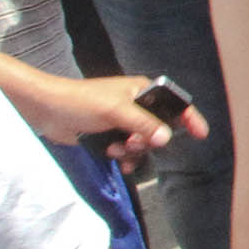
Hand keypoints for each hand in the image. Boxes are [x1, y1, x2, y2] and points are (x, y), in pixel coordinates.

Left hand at [9, 72, 209, 167]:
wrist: (47, 111)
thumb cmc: (80, 101)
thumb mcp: (115, 111)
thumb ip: (143, 124)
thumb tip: (166, 138)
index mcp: (141, 90)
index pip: (173, 103)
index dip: (188, 117)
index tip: (200, 134)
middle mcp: (135, 105)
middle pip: (159, 129)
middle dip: (148, 141)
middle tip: (131, 143)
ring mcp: (123, 122)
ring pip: (144, 144)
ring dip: (133, 151)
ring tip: (116, 149)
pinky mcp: (111, 136)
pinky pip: (130, 152)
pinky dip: (125, 158)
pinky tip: (114, 158)